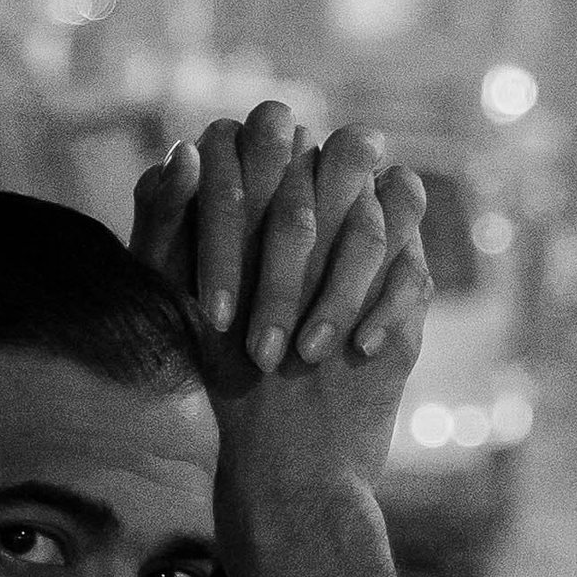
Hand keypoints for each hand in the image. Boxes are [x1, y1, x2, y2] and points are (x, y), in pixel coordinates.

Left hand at [131, 102, 430, 376]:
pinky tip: (359, 349)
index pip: (244, 157)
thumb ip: (163, 217)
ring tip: (307, 356)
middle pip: (308, 197)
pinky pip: (413, 260)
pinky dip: (385, 306)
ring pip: (367, 226)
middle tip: (260, 353)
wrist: (274, 423)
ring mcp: (365, 210)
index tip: (217, 316)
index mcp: (247, 167)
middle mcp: (310, 175)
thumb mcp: (167, 287)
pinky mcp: (407, 257)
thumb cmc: (205, 344)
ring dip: (337, 297)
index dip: (228, 235)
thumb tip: (187, 153)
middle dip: (282, 284)